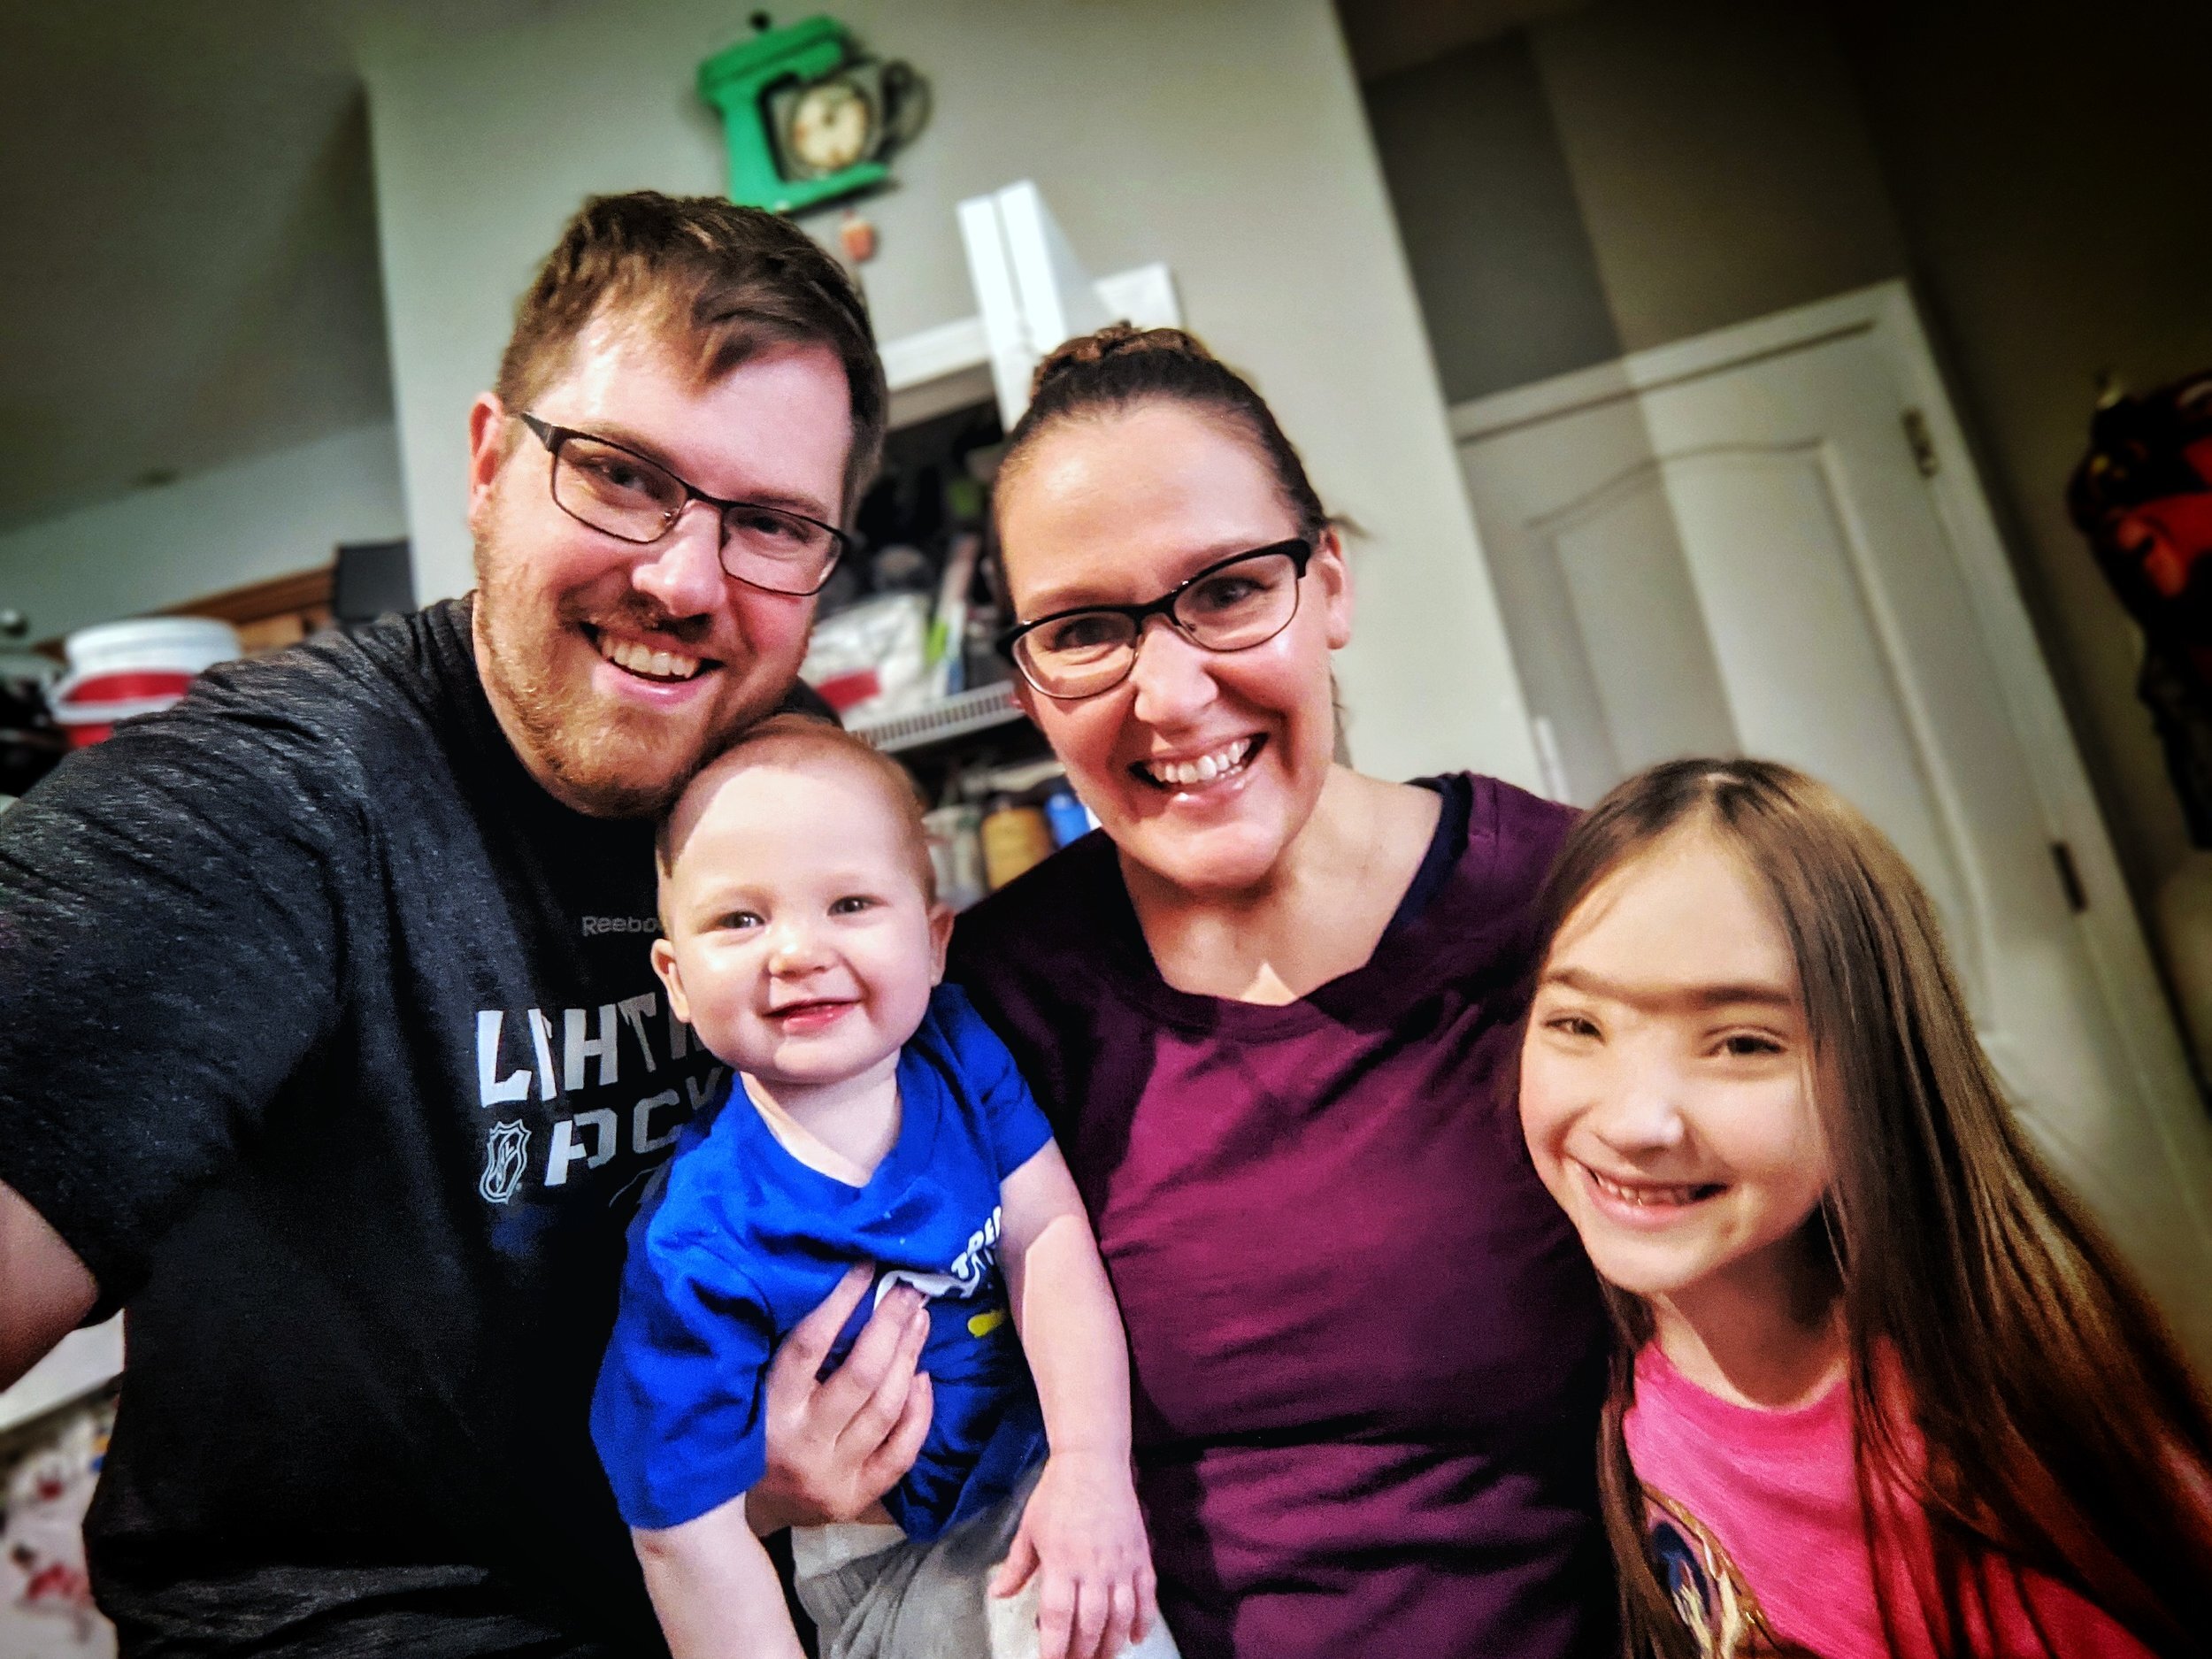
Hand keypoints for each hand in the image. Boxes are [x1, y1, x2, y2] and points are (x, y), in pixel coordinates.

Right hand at [747, 1264, 932, 1531]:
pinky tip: (922, 1377)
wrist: (742, 1513)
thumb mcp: (754, 1391)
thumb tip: (841, 1290)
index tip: (867, 1267)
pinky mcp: (855, 1498)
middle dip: (891, 1325)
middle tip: (910, 1291)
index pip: (808, 1345)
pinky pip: (901, 1451)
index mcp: (769, 1409)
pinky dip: (918, 1411)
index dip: (841, 1301)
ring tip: (920, 1321)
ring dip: (909, 1357)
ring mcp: (833, 1474)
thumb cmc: (750, 1433)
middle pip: (860, 1375)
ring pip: (885, 1408)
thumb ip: (787, 1353)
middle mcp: (802, 1443)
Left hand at [989, 1449, 1156, 1658]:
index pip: (1058, 1616)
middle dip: (1083, 1653)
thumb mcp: (1029, 1530)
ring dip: (1112, 1644)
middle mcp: (1093, 1567)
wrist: (1093, 1462)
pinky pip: (1147, 1596)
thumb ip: (1016, 1567)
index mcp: (1061, 1562)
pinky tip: (1136, 1638)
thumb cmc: (1057, 1494)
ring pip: (1121, 1616)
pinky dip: (1144, 1621)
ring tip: (1102, 1658)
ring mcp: (1120, 1563)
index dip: (1054, 1648)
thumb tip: (998, 1594)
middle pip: (1091, 1624)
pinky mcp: (1140, 1556)